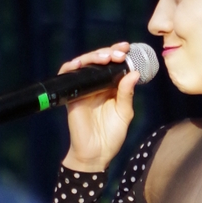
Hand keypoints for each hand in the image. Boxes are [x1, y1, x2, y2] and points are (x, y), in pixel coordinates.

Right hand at [60, 42, 139, 171]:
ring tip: (106, 57)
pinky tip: (80, 63)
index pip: (113, 64)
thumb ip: (127, 94)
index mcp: (111, 87)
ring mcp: (83, 89)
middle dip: (108, 52)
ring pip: (84, 64)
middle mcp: (96, 85)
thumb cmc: (112, 135)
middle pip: (98, 60)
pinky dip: (71, 66)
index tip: (128, 48)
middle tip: (119, 54)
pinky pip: (67, 76)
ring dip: (94, 56)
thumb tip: (134, 73)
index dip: (118, 54)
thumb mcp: (124, 113)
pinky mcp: (71, 95)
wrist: (96, 153)